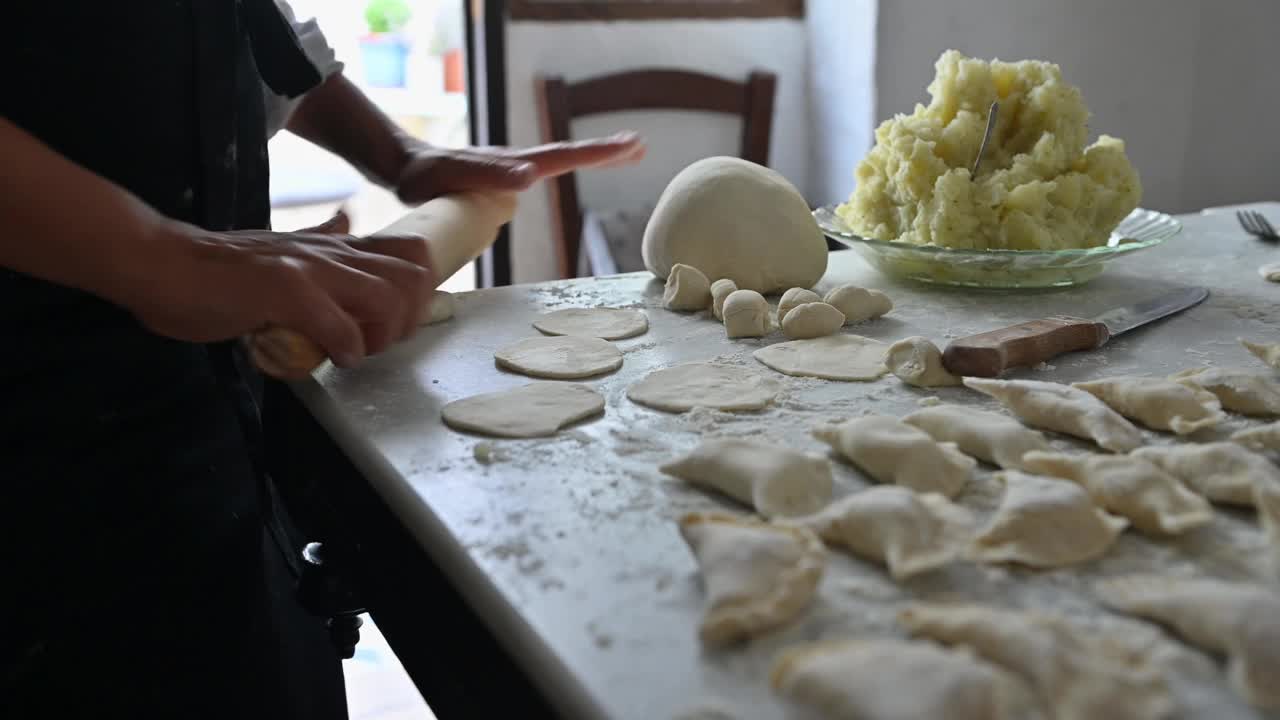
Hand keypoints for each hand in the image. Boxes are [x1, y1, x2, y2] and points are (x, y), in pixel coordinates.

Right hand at [128, 212, 434, 367]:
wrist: (158, 262)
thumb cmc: (214, 269)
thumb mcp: (281, 248)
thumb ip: (317, 238)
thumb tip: (344, 218)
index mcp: (333, 244)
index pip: (412, 253)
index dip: (419, 293)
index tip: (394, 323)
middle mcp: (330, 250)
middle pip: (415, 273)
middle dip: (409, 317)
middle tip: (377, 341)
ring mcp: (308, 267)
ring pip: (388, 297)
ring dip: (381, 335)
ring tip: (354, 350)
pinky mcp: (284, 291)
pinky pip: (341, 327)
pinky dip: (346, 351)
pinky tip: (330, 359)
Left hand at [395, 131, 645, 203]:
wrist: (401, 169)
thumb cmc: (423, 177)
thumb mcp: (453, 177)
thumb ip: (490, 176)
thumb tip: (531, 177)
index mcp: (513, 165)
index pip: (563, 158)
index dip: (599, 154)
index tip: (631, 145)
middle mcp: (516, 166)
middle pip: (568, 156)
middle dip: (605, 151)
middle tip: (640, 145)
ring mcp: (509, 173)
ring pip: (557, 162)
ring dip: (590, 158)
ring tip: (622, 153)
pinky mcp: (499, 182)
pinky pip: (539, 173)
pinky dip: (563, 168)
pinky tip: (562, 172)